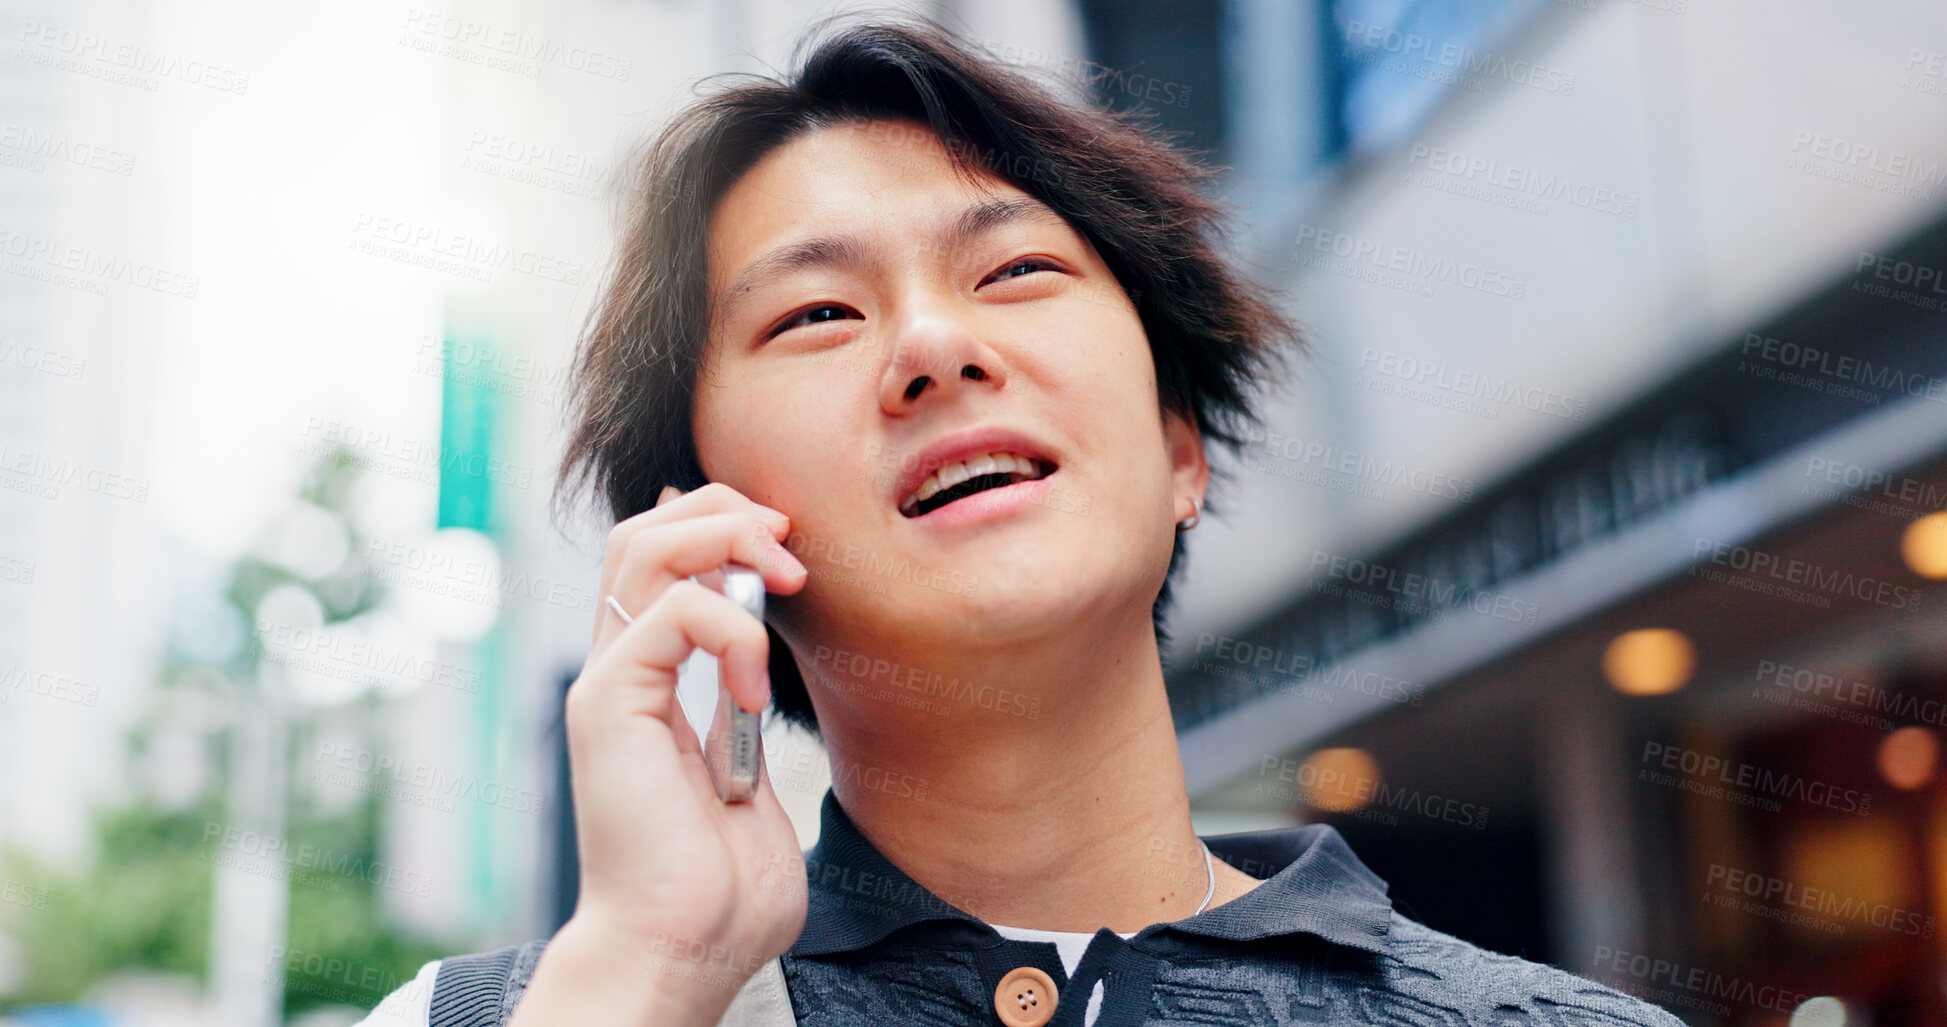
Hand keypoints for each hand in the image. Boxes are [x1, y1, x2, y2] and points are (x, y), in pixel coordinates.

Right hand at [511, 483, 809, 1025]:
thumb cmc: (720, 892)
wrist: (682, 952)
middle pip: (643, 530)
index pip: (658, 558)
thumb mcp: (747, 777)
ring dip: (725, 541)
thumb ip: (743, 716)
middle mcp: (617, 672)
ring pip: (640, 546)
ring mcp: (608, 684)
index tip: (790, 551)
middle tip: (789, 544)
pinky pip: (671, 613)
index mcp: (646, 683)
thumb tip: (760, 669)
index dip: (721, 527)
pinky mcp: (611, 704)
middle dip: (723, 512)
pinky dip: (733, 632)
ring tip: (784, 579)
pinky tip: (757, 692)